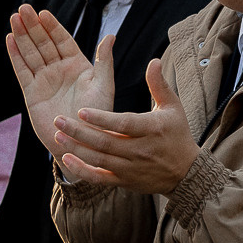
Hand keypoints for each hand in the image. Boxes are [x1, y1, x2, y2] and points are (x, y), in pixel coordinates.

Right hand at [5, 5, 114, 154]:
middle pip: (43, 43)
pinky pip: (22, 70)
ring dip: (22, 36)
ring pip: (31, 53)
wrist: (82, 143)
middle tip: (24, 9)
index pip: (62, 40)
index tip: (43, 13)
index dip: (52, 26)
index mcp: (77, 65)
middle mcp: (59, 70)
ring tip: (14, 18)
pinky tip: (9, 40)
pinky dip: (16, 56)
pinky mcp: (32, 93)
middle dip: (33, 26)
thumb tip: (111, 36)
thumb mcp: (104, 86)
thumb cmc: (99, 117)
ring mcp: (44, 81)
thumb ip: (104, 61)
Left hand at [54, 59, 200, 195]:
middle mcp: (140, 151)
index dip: (101, 119)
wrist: (185, 172)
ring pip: (99, 160)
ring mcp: (130, 168)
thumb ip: (159, 84)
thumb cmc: (177, 134)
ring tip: (57, 135)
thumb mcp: (173, 107)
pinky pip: (99, 179)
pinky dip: (82, 171)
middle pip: (105, 142)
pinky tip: (67, 159)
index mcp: (151, 129)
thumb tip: (154, 60)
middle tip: (58, 120)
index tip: (82, 110)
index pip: (123, 124)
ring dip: (77, 148)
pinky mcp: (124, 181)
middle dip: (79, 132)